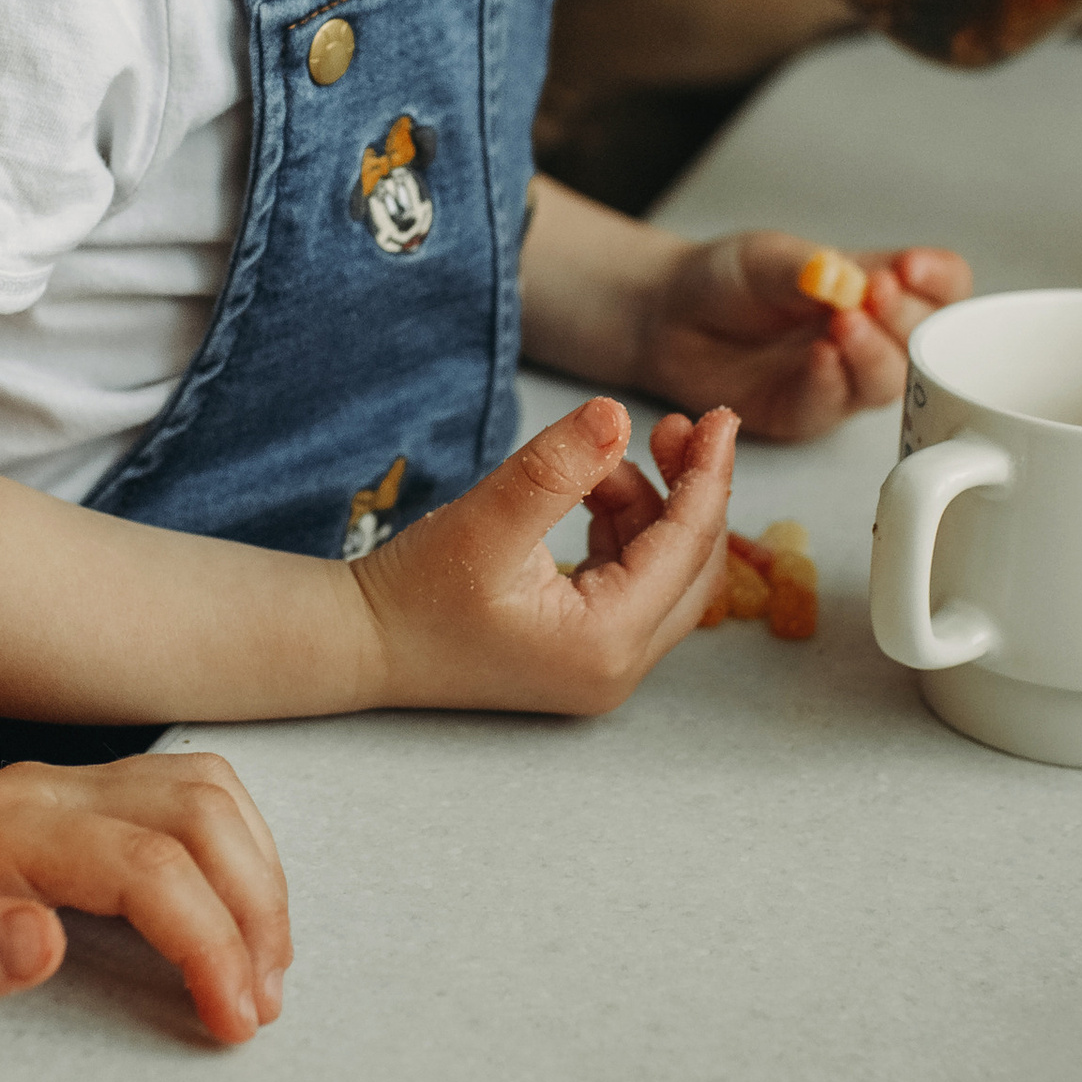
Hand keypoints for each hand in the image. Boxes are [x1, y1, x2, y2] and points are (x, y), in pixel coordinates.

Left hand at [0, 752, 291, 1054]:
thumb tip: (40, 940)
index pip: (144, 862)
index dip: (208, 938)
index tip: (234, 1018)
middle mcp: (40, 788)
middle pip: (195, 809)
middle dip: (251, 907)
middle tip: (260, 1003)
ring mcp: (67, 785)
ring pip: (207, 789)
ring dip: (255, 875)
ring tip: (264, 969)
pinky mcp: (88, 801)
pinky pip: (194, 795)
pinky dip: (238, 853)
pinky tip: (240, 921)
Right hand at [354, 396, 737, 714]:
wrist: (360, 643)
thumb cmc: (412, 593)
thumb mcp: (485, 520)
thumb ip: (554, 467)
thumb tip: (617, 414)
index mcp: (605, 643)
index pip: (685, 548)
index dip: (708, 476)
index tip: (721, 419)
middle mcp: (617, 667)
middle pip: (693, 568)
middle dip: (691, 492)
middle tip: (679, 427)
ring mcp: (602, 665)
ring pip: (663, 573)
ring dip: (649, 508)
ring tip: (597, 460)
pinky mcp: (582, 651)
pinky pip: (631, 582)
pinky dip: (623, 530)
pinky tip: (590, 492)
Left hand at [636, 234, 971, 439]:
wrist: (666, 316)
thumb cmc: (727, 279)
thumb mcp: (769, 256)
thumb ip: (811, 267)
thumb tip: (851, 279)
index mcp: (877, 287)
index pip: (942, 287)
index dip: (939, 281)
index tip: (913, 269)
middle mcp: (870, 336)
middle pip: (924, 339)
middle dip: (906, 316)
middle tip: (877, 293)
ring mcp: (841, 379)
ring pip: (886, 380)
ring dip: (873, 352)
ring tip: (846, 324)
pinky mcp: (804, 413)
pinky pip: (831, 405)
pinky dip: (830, 381)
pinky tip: (819, 357)